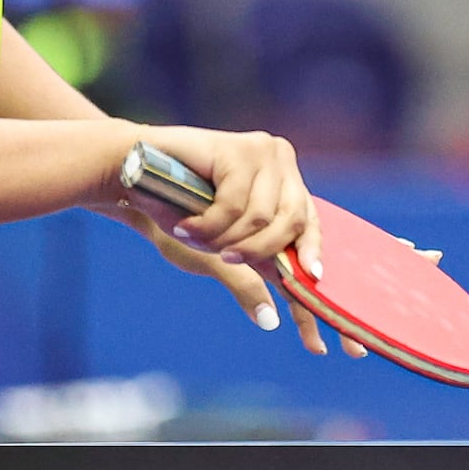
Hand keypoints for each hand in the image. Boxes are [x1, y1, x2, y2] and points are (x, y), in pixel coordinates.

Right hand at [115, 127, 352, 355]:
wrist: (134, 184)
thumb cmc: (177, 219)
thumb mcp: (219, 260)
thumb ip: (251, 281)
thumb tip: (272, 320)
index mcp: (283, 199)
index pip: (311, 237)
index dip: (317, 270)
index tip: (334, 320)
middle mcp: (281, 174)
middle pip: (293, 226)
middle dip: (257, 251)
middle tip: (226, 256)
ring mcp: (264, 156)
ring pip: (262, 219)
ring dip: (224, 237)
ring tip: (194, 233)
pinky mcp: (241, 149)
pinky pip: (235, 207)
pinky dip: (208, 224)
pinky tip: (188, 223)